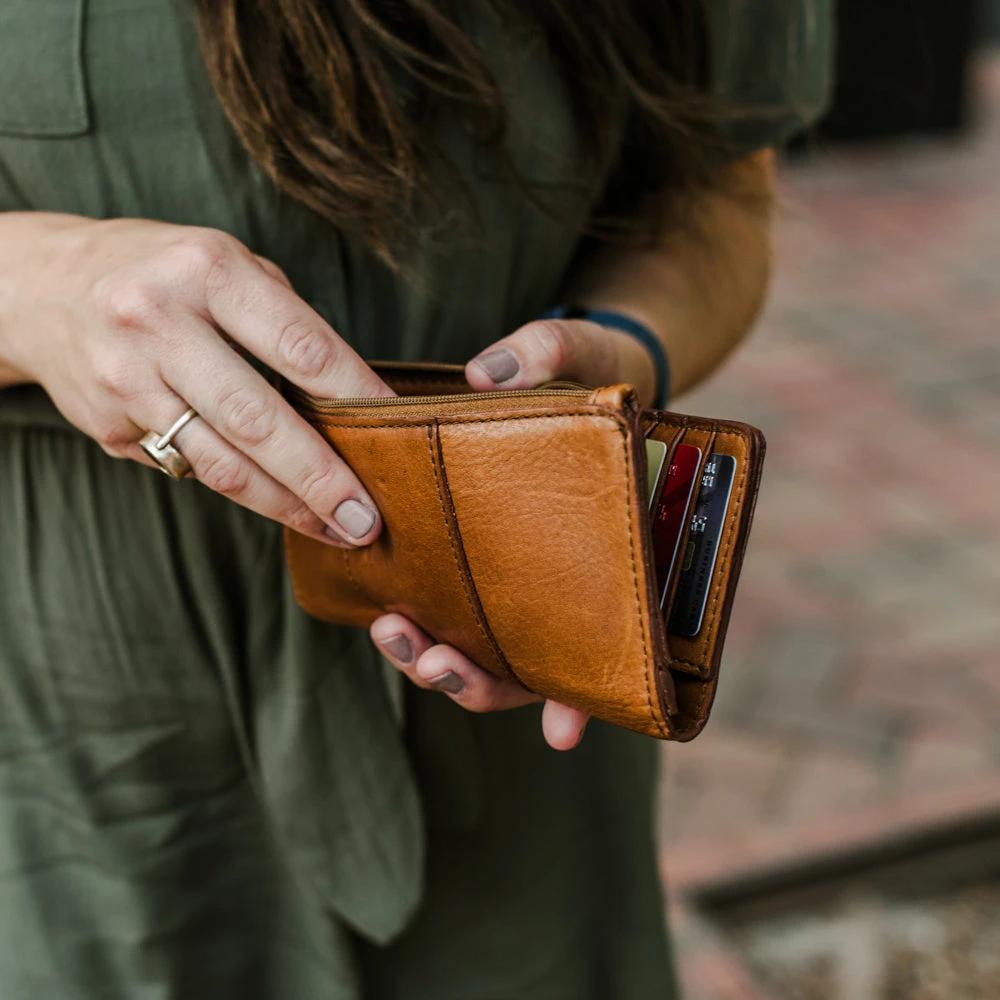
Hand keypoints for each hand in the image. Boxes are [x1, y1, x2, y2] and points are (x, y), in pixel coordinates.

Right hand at [0, 214, 392, 545]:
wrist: (45, 288)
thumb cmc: (164, 275)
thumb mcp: (227, 268)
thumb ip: (286, 324)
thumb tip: (358, 399)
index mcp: (208, 271)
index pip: (301, 346)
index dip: (357, 396)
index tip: (400, 433)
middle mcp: (159, 322)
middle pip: (258, 418)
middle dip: (320, 477)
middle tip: (368, 519)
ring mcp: (127, 378)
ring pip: (221, 461)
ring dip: (286, 505)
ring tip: (336, 529)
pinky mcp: (109, 425)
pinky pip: (191, 468)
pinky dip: (244, 492)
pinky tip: (280, 505)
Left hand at [373, 317, 656, 749]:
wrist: (582, 371)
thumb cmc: (598, 369)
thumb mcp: (585, 353)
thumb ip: (545, 352)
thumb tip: (484, 375)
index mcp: (612, 552)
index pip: (604, 643)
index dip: (581, 696)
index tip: (558, 732)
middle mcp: (564, 578)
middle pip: (528, 664)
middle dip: (478, 680)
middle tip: (435, 659)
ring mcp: (517, 573)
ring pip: (481, 647)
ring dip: (438, 659)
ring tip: (393, 630)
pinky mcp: (475, 555)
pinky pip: (448, 602)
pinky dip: (420, 619)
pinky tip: (383, 612)